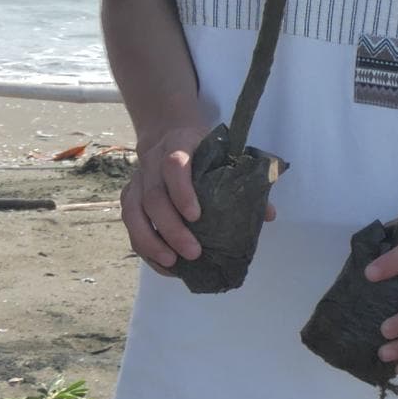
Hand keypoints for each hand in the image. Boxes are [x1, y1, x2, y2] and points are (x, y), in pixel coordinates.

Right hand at [120, 112, 263, 270]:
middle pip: (154, 196)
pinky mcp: (129, 197)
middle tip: (193, 252)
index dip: (182, 191)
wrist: (168, 134)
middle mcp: (152, 163)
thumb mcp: (223, 154)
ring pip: (134, 212)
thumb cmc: (202, 150)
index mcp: (178, 146)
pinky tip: (163, 264)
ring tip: (172, 262)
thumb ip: (243, 181)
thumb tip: (268, 215)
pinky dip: (144, 247)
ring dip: (151, 240)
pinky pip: (130, 224)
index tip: (196, 216)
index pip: (174, 165)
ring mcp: (137, 181)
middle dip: (172, 228)